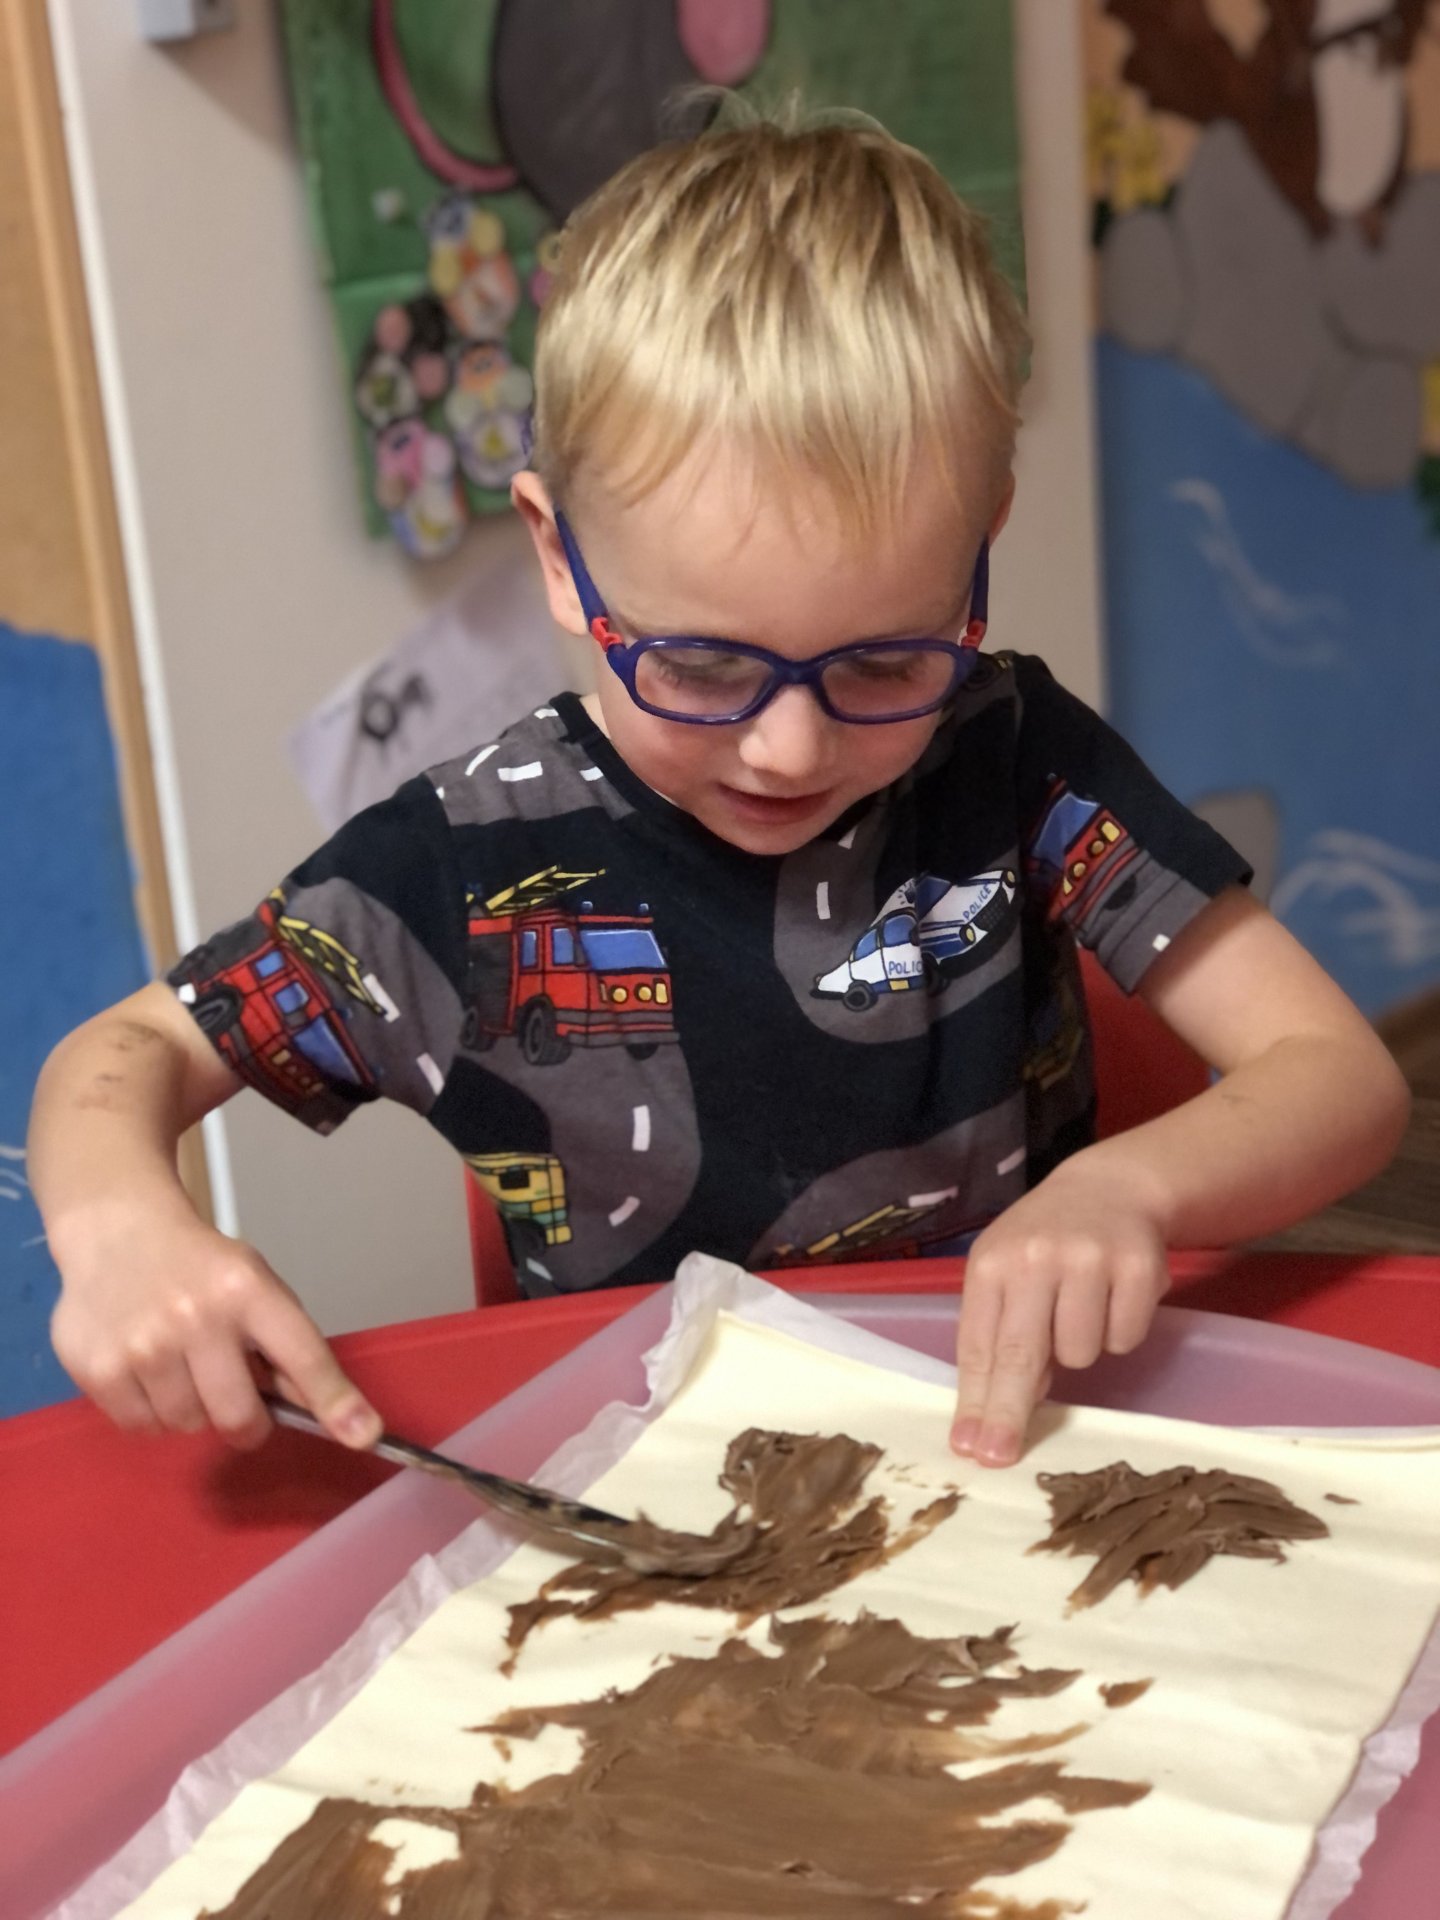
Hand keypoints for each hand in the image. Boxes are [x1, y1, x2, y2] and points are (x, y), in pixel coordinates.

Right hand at [50, 1199, 381, 1450]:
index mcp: (247, 1290)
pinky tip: (147, 1370)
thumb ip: (286, 1345)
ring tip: (181, 1365)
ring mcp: (143, 1344)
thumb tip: (322, 1412)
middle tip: (239, 1401)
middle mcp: (196, 1316)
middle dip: (247, 1422)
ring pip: (188, 1426)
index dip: (335, 1401)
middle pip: (239, 1416)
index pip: (303, 1355)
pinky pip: (142, 1428)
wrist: (118, 1232)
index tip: (363, 1433)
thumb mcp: (253, 1285)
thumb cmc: (200, 1267)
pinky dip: (151, 1412)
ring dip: (193, 1410)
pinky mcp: (98, 1368)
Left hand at [951, 1167, 1169, 1467]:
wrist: (1110, 1188)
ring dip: (1080, 1350)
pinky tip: (1113, 1298)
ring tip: (1081, 1308)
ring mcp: (1089, 1261)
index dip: (974, 1401)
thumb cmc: (1045, 1241)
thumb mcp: (1007, 1272)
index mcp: (993, 1263)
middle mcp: (1036, 1258)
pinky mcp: (1139, 1268)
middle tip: (999, 1456)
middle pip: (1020, 1355)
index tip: (969, 1448)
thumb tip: (998, 1409)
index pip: (978, 1345)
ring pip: (1081, 1354)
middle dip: (1008, 1413)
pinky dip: (1119, 1331)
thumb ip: (999, 1332)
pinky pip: (1124, 1339)